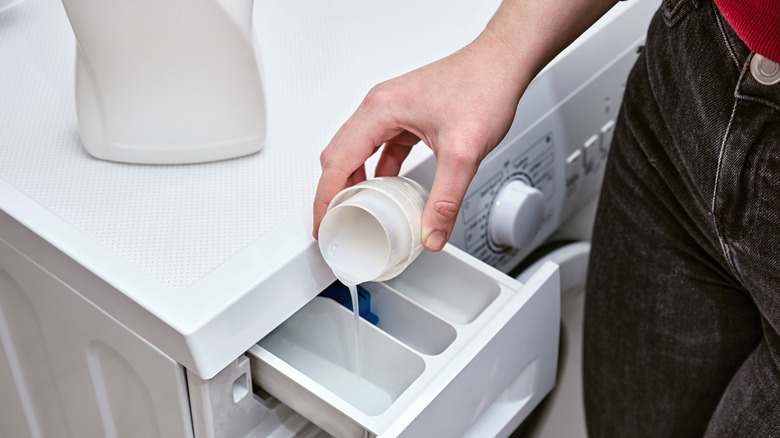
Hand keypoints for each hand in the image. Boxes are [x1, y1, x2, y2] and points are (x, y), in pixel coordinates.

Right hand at [313, 0, 617, 250]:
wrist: (503, 63)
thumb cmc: (483, 86)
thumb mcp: (463, 152)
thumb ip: (445, 199)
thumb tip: (431, 233)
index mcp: (380, 111)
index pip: (337, 162)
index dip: (326, 199)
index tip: (325, 225)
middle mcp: (379, 107)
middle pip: (338, 156)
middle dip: (334, 193)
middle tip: (336, 224)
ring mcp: (391, 111)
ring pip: (358, 153)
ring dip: (356, 183)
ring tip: (358, 213)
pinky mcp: (406, 116)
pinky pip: (380, 149)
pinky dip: (378, 173)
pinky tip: (389, 192)